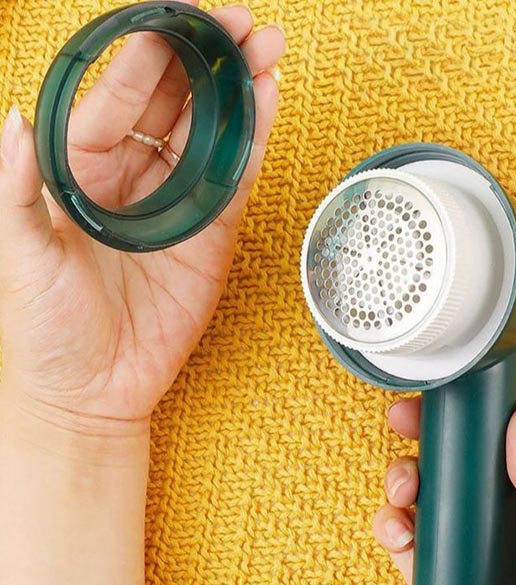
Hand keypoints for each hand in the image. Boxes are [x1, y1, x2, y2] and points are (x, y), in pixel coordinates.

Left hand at [0, 3, 285, 437]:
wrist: (93, 392)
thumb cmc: (46, 331)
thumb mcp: (17, 261)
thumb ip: (14, 191)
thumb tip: (14, 119)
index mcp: (82, 172)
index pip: (117, 98)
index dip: (146, 56)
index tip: (174, 17)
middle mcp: (133, 179)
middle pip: (173, 104)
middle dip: (205, 59)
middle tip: (237, 24)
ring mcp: (177, 205)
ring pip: (211, 134)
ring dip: (239, 91)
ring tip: (264, 51)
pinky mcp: (211, 235)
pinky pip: (235, 180)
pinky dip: (254, 142)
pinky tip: (268, 105)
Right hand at [373, 399, 515, 584]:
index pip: (509, 440)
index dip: (472, 415)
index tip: (444, 400)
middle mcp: (515, 520)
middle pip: (460, 465)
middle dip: (427, 445)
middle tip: (404, 426)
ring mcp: (482, 549)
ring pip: (431, 500)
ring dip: (404, 485)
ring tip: (402, 490)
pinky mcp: (456, 579)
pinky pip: (417, 547)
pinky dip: (395, 532)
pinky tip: (398, 530)